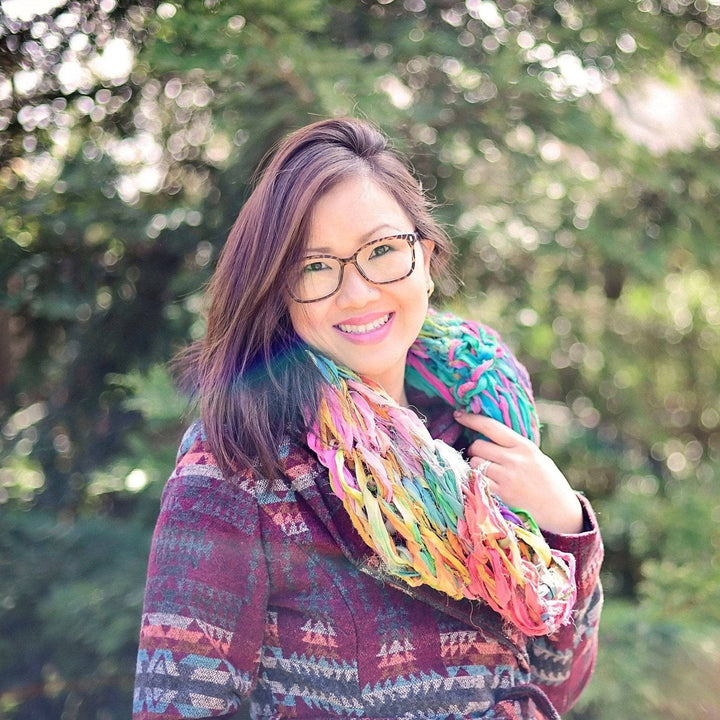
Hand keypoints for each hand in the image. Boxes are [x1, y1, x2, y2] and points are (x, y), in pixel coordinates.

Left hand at [453, 411, 583, 534]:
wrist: (562, 512)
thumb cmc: (549, 483)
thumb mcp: (537, 457)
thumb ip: (515, 446)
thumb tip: (487, 434)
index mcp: (524, 446)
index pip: (491, 426)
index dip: (471, 419)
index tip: (458, 415)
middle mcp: (514, 459)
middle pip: (477, 446)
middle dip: (475, 450)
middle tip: (482, 457)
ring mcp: (506, 478)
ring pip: (475, 464)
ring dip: (475, 467)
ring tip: (488, 473)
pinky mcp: (501, 495)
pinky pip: (477, 481)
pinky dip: (476, 481)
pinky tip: (485, 484)